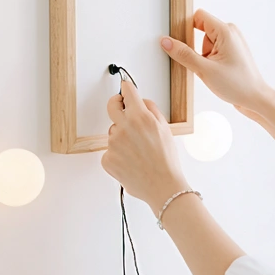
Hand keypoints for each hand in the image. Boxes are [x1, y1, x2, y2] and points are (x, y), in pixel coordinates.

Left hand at [100, 79, 188, 213]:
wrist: (163, 186)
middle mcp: (124, 127)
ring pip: (113, 132)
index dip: (127, 88)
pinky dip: (118, 155)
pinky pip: (110, 151)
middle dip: (115, 103)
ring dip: (121, 136)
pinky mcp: (107, 159)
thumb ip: (152, 110)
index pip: (128, 92)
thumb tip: (141, 101)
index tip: (125, 88)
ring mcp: (113, 144)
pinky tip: (131, 162)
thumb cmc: (166, 160)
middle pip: (111, 106)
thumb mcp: (165, 129)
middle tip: (120, 106)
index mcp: (140, 117)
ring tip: (137, 150)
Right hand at [159, 9, 274, 117]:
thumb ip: (184, 54)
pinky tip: (213, 72)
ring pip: (205, 41)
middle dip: (195, 46)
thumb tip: (167, 42)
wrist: (255, 99)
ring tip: (211, 71)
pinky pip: (213, 50)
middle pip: (200, 29)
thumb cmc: (238, 85)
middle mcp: (230, 32)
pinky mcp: (231, 52)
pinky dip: (208, 60)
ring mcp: (232, 42)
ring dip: (202, 55)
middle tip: (200, 63)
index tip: (178, 40)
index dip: (186, 26)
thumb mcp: (205, 70)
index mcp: (225, 31)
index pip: (198, 16)